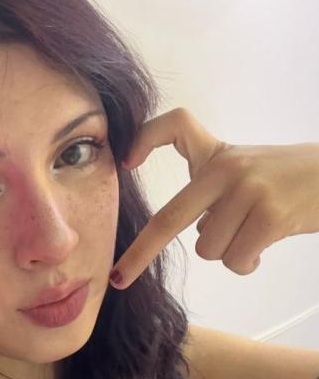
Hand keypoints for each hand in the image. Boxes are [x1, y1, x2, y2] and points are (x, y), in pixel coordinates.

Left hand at [109, 107, 318, 289]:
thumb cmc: (282, 179)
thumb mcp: (242, 170)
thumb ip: (211, 193)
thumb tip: (195, 232)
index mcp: (216, 154)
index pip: (175, 126)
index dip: (144, 139)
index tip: (126, 162)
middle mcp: (226, 169)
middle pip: (170, 217)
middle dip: (140, 253)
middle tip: (119, 277)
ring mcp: (247, 191)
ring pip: (208, 248)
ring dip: (226, 252)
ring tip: (250, 234)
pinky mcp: (270, 216)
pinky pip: (236, 259)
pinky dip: (246, 263)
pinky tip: (261, 247)